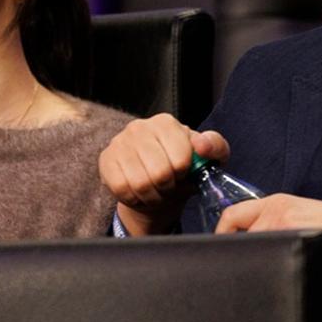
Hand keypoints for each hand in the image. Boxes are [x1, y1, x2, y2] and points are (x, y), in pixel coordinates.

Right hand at [98, 113, 229, 235]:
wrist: (155, 184)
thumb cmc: (181, 169)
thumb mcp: (207, 158)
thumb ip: (215, 147)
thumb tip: (201, 145)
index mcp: (166, 123)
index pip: (181, 158)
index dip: (184, 173)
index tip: (182, 173)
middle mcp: (139, 127)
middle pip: (159, 173)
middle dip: (168, 187)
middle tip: (168, 185)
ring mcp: (119, 142)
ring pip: (139, 184)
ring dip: (152, 195)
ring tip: (155, 190)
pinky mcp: (106, 159)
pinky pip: (121, 188)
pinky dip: (134, 198)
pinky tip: (138, 192)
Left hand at [215, 194, 321, 269]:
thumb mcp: (301, 218)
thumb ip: (275, 227)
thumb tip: (253, 249)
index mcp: (275, 202)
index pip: (231, 215)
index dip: (221, 236)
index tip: (222, 254)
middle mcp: (275, 208)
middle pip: (235, 233)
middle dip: (233, 253)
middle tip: (235, 271)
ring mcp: (284, 223)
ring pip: (250, 247)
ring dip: (251, 263)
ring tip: (256, 278)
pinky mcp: (297, 240)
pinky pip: (269, 258)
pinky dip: (267, 270)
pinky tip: (275, 279)